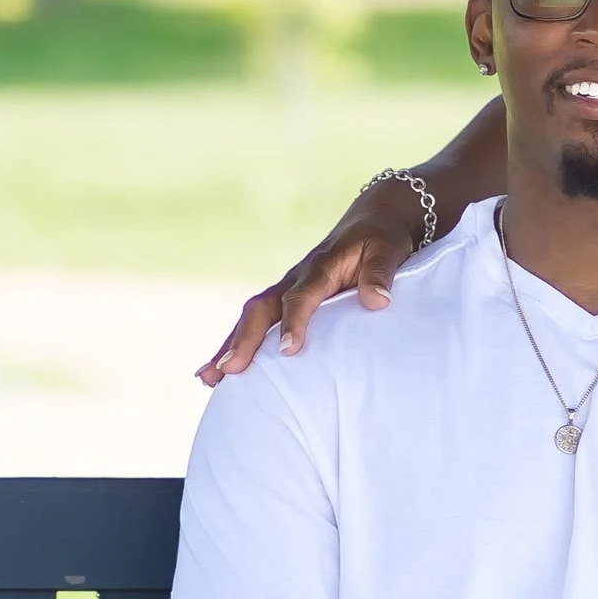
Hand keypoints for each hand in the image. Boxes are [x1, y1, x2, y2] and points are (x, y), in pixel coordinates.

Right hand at [198, 178, 430, 383]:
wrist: (371, 220)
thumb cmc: (382, 239)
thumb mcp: (388, 250)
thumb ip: (381, 273)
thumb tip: (378, 301)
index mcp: (320, 267)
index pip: (301, 297)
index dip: (293, 322)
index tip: (288, 350)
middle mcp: (295, 278)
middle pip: (262, 308)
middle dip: (244, 340)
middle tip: (228, 370)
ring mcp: (287, 288)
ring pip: (252, 317)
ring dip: (230, 345)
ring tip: (209, 378)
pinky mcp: (285, 299)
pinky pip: (257, 322)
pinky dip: (237, 344)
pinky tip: (220, 371)